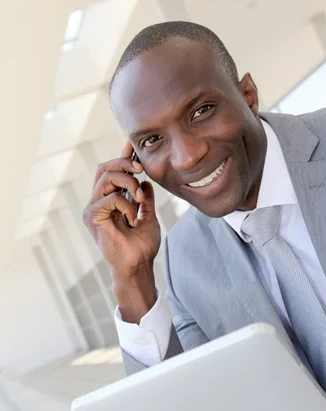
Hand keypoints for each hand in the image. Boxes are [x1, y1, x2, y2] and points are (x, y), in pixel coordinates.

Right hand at [83, 141, 160, 279]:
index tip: (132, 144)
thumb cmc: (142, 246)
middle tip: (141, 169)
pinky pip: (110, 198)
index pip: (113, 172)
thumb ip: (145, 199)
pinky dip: (125, 205)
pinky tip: (132, 218)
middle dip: (124, 163)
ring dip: (128, 183)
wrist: (138, 265)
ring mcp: (93, 208)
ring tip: (139, 199)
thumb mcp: (148, 216)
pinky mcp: (92, 216)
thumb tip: (146, 183)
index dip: (122, 157)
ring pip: (106, 178)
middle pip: (104, 168)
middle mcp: (98, 202)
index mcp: (110, 200)